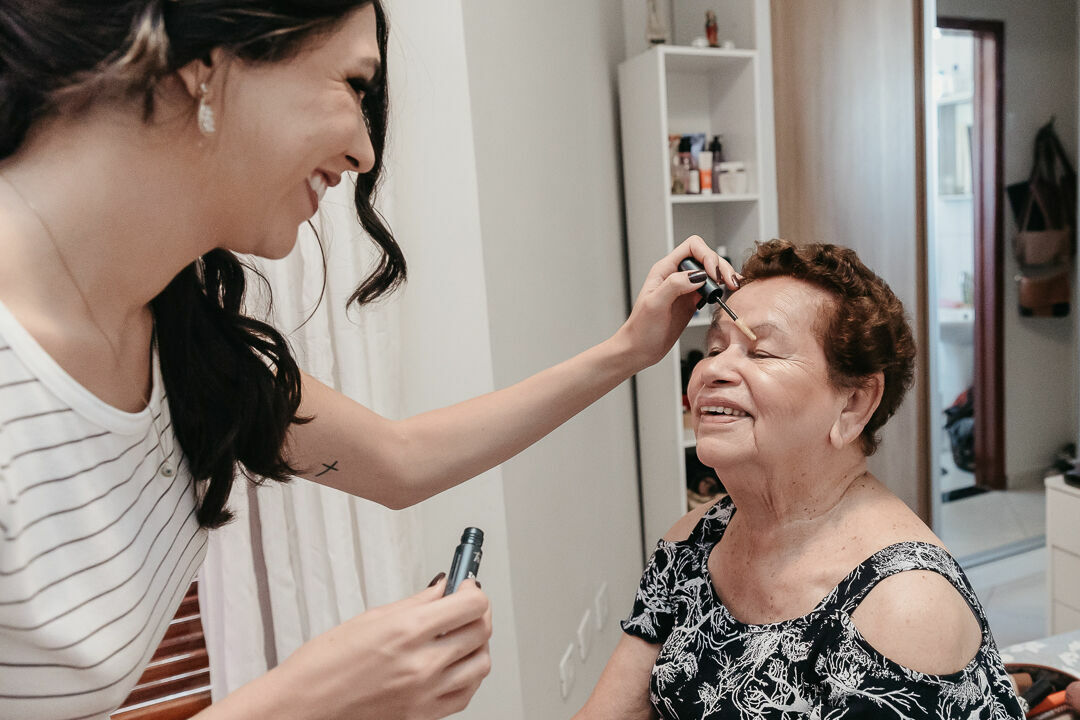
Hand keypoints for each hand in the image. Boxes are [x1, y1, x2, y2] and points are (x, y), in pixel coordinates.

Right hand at [272, 578, 491, 719]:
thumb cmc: (324, 665)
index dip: (473, 588)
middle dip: (479, 611)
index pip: (471, 604)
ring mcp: (425, 693)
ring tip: (462, 634)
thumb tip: (442, 588)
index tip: (467, 584)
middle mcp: (422, 664)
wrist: (304, 706)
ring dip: (478, 644)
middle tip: (466, 602)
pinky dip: (468, 675)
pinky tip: (456, 663)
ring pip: (481, 664)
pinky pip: (465, 694)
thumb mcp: (371, 618)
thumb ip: (416, 603)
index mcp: (407, 631)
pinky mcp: (423, 715)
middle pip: (481, 630)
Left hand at [614, 235, 738, 368]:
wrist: (640, 349)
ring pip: (711, 272)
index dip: (706, 256)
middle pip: (705, 257)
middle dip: (720, 266)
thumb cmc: (641, 329)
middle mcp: (677, 275)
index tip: (712, 275)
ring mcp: (685, 288)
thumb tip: (698, 275)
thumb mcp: (655, 304)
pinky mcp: (692, 302)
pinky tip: (726, 294)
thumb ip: (674, 285)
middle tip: (729, 282)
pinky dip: (721, 289)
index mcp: (665, 269)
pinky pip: (710, 288)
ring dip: (724, 276)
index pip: (692, 247)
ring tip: (733, 286)